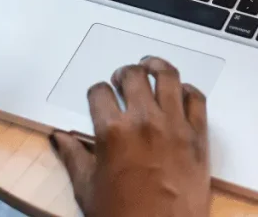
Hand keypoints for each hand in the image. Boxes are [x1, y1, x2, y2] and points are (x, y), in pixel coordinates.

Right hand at [51, 57, 210, 216]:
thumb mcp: (88, 189)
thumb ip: (73, 157)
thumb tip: (59, 138)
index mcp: (113, 132)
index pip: (99, 92)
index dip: (97, 92)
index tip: (99, 96)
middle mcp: (144, 121)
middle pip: (133, 75)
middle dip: (123, 74)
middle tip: (122, 79)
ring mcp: (174, 125)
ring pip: (168, 77)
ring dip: (156, 68)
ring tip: (150, 68)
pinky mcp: (198, 136)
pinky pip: (197, 99)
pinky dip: (188, 91)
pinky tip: (180, 93)